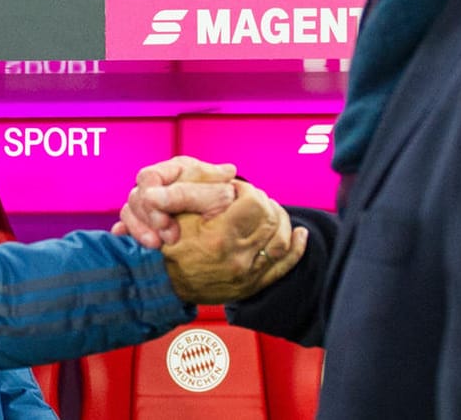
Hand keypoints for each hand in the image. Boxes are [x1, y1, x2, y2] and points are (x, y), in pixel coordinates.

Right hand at [111, 156, 238, 247]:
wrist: (237, 224)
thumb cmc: (230, 205)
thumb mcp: (218, 196)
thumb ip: (193, 193)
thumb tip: (157, 194)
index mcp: (177, 169)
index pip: (149, 177)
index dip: (151, 200)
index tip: (166, 224)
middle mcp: (161, 183)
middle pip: (136, 195)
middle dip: (149, 219)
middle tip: (169, 239)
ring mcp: (153, 202)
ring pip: (130, 210)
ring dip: (140, 230)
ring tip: (156, 246)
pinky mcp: (148, 221)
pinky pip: (127, 224)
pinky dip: (129, 233)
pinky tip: (132, 242)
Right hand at [161, 180, 307, 303]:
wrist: (161, 285)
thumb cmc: (167, 246)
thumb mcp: (176, 213)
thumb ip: (202, 191)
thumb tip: (231, 176)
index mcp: (220, 237)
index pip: (255, 203)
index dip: (247, 190)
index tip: (235, 190)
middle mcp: (237, 259)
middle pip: (271, 219)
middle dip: (263, 202)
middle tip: (249, 198)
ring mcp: (246, 275)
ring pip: (281, 241)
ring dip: (280, 220)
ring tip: (268, 210)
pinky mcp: (251, 286)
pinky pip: (283, 266)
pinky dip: (296, 248)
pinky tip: (299, 234)